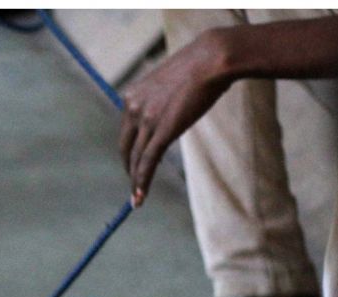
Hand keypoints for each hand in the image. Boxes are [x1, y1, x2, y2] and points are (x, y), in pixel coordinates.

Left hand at [120, 28, 233, 204]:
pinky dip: (142, 182)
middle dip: (129, 167)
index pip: (126, 130)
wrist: (211, 59)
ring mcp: (146, 120)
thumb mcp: (169, 84)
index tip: (134, 160)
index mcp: (131, 96)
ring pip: (136, 159)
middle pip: (126, 147)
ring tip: (136, 198)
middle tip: (133, 182)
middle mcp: (132, 108)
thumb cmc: (198, 66)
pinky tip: (140, 196)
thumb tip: (166, 116)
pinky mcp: (161, 132)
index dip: (130, 148)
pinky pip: (148, 163)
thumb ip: (160, 102)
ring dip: (136, 180)